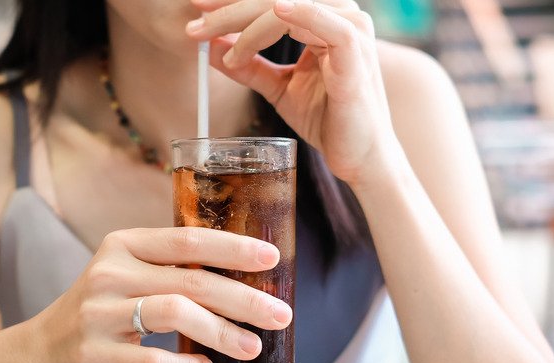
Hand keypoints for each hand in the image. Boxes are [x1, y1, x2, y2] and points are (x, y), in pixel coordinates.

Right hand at [31, 227, 292, 362]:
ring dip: (222, 332)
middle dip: (243, 298)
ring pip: (175, 313)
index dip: (233, 248)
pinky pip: (153, 360)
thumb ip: (173, 269)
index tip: (271, 257)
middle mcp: (110, 272)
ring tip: (252, 346)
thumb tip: (245, 276)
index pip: (187, 240)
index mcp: (125, 244)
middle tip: (280, 314)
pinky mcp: (96, 353)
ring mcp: (99, 313)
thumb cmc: (105, 310)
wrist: (45, 352)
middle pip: (191, 280)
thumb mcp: (130, 275)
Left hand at [187, 0, 396, 184]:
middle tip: (195, 25)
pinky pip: (330, 27)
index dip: (232, 2)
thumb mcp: (277, 87)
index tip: (196, 10)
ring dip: (247, 22)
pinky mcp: (356, 57)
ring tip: (215, 40)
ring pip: (290, 8)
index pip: (272, 0)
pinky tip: (276, 11)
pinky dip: (302, 14)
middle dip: (230, 8)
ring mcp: (351, 34)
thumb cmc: (326, 118)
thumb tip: (208, 46)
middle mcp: (340, 17)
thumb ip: (247, 64)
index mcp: (324, 19)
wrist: (358, 156)